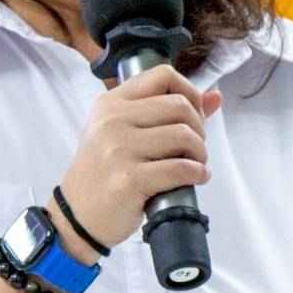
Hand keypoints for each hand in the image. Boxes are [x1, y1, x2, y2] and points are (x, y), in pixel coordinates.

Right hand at [52, 64, 221, 254]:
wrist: (77, 216)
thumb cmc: (104, 174)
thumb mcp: (123, 134)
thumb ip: (165, 112)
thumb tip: (215, 96)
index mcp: (110, 103)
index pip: (163, 75)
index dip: (189, 93)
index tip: (192, 116)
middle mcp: (111, 121)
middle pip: (179, 106)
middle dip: (199, 128)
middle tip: (194, 148)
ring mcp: (119, 149)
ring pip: (184, 135)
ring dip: (200, 153)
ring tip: (195, 164)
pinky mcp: (129, 179)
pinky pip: (180, 168)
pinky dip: (198, 173)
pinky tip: (196, 178)